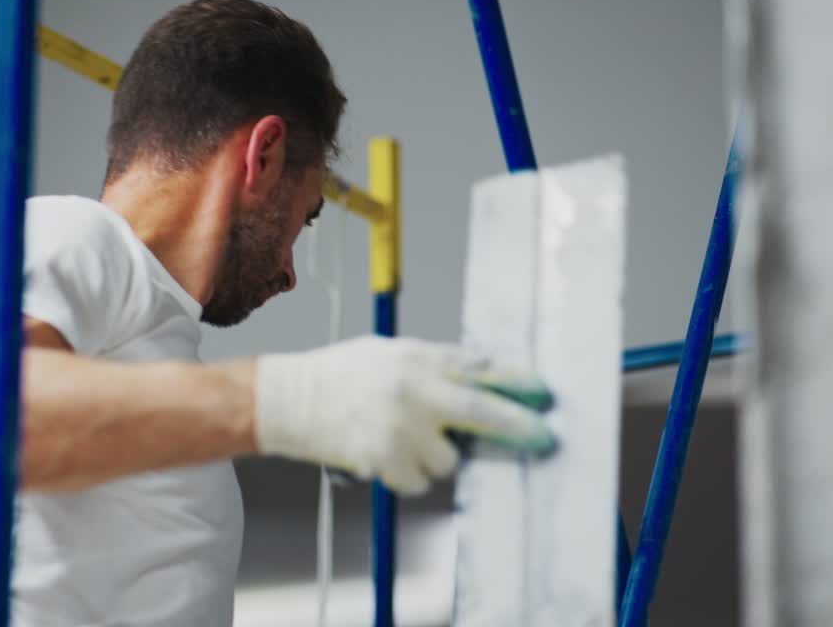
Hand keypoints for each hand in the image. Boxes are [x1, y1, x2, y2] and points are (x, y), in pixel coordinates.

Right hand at [253, 336, 553, 495]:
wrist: (287, 398)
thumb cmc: (338, 374)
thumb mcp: (389, 353)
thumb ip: (433, 367)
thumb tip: (479, 384)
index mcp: (419, 358)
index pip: (481, 366)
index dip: (518, 381)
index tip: (544, 393)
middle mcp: (415, 390)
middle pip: (483, 412)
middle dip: (520, 427)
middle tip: (545, 438)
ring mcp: (401, 426)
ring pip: (448, 458)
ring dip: (435, 457)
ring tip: (402, 440)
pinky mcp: (385, 458)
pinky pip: (418, 479)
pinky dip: (407, 474)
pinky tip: (382, 454)